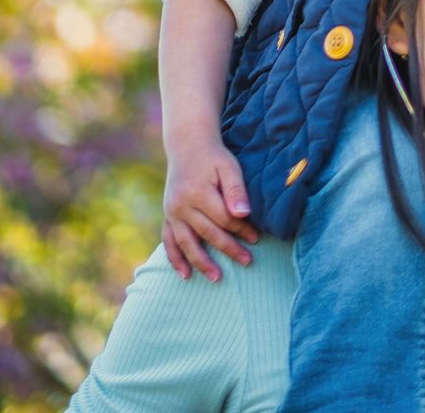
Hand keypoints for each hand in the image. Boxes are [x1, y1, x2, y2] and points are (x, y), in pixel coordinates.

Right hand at [162, 137, 258, 282]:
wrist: (188, 146)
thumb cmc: (213, 157)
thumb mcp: (228, 166)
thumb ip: (236, 190)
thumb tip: (244, 214)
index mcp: (198, 192)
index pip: (224, 218)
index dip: (241, 230)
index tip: (256, 238)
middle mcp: (182, 205)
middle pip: (208, 233)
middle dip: (228, 249)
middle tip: (247, 262)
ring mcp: (172, 212)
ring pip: (187, 243)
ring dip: (201, 262)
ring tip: (216, 278)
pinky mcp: (167, 216)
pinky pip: (169, 241)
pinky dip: (175, 259)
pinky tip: (185, 275)